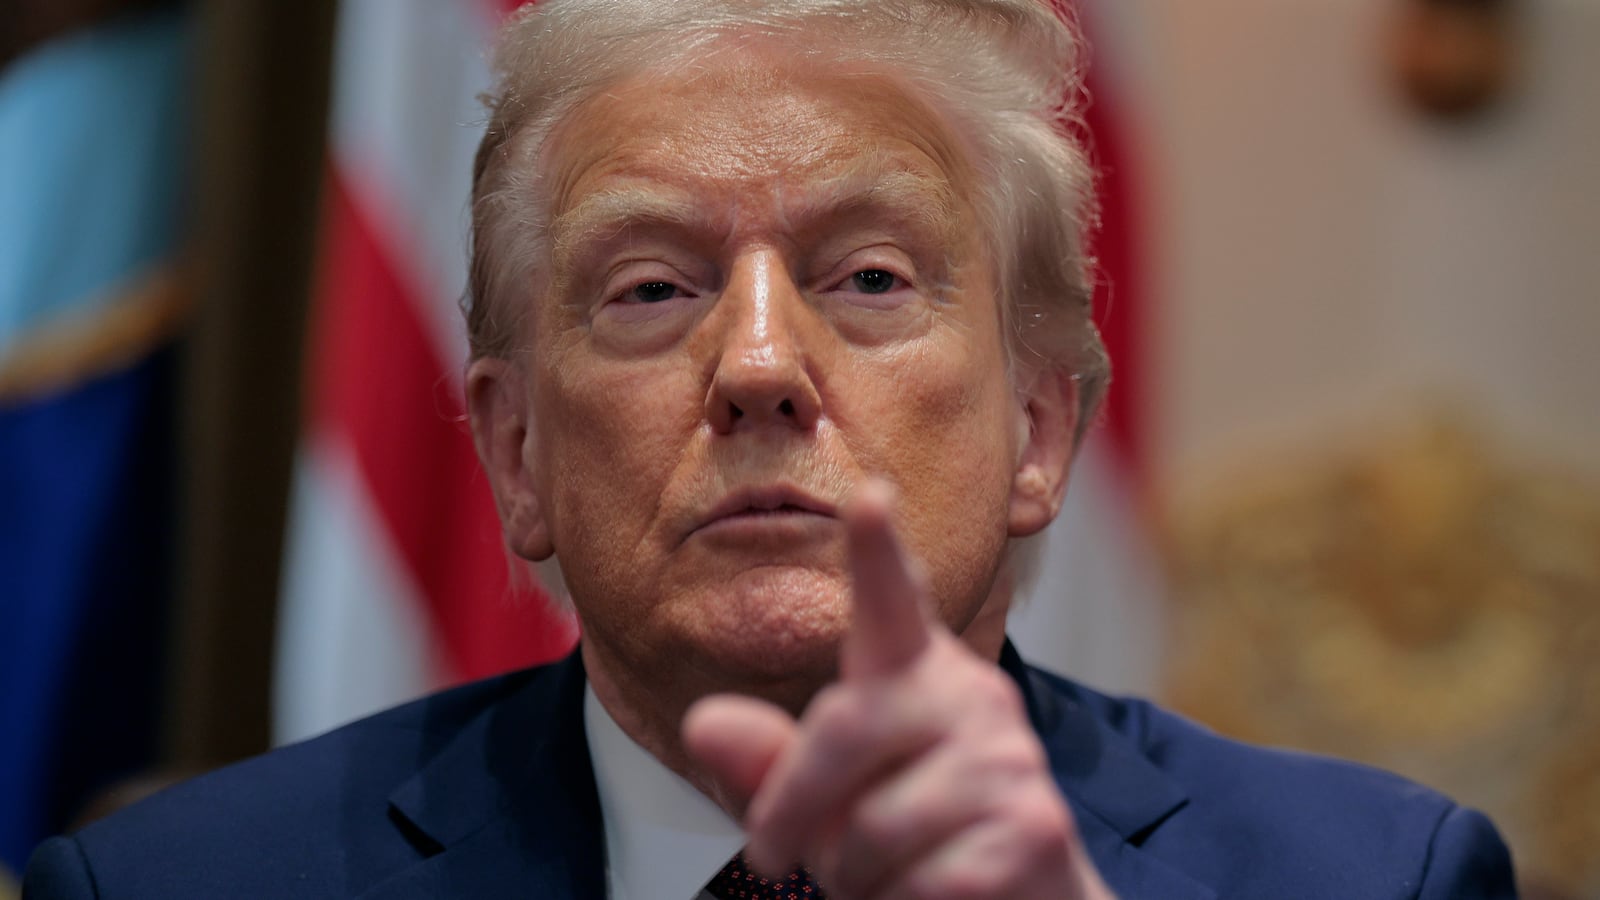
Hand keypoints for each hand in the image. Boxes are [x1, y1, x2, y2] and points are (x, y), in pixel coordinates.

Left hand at [683, 481, 1115, 898]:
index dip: (878, 551)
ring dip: (854, 873)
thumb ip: (770, 762)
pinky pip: (921, 879)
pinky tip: (930, 892)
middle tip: (775, 854)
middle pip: (845, 727)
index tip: (868, 495)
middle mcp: (970, 696)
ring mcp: (1009, 759)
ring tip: (884, 872)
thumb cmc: (913, 839)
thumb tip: (703, 723)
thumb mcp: (827, 799)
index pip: (893, 602)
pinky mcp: (1033, 827)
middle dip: (792, 806)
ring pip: (876, 823)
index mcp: (915, 673)